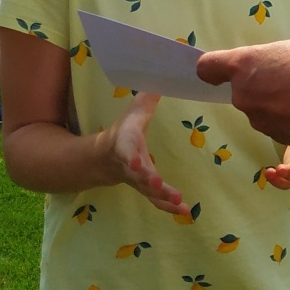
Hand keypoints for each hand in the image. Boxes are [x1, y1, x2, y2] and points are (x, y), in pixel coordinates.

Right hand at [102, 92, 187, 215]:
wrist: (103, 159)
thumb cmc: (123, 131)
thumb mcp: (133, 113)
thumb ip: (148, 99)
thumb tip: (165, 77)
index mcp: (126, 142)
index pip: (127, 148)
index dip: (131, 156)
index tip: (136, 162)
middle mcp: (130, 164)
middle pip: (138, 174)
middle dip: (148, 179)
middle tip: (158, 185)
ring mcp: (137, 180)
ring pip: (148, 191)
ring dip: (163, 197)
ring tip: (181, 204)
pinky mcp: (145, 190)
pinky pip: (156, 201)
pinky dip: (169, 208)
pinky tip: (186, 213)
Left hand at [196, 37, 289, 146]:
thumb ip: (273, 58)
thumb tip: (273, 68)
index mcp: (243, 66)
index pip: (207, 67)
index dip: (213, 69)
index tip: (222, 72)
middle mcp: (242, 95)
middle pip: (243, 90)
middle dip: (262, 86)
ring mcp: (257, 120)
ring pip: (261, 109)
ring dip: (276, 104)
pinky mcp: (273, 139)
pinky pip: (276, 125)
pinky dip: (288, 120)